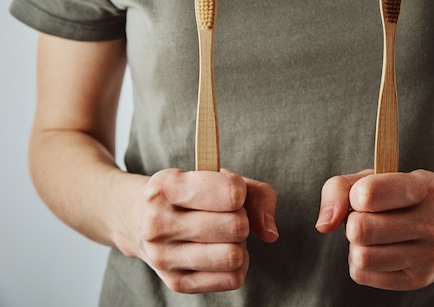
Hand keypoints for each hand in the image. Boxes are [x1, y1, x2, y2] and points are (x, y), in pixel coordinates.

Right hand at [119, 168, 277, 292]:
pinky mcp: (176, 283)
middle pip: (236, 227)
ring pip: (234, 256)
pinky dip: (238, 265)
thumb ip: (256, 193)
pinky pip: (232, 279)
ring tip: (224, 234)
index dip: (239, 190)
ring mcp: (163, 258)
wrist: (137, 218)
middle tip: (227, 214)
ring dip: (240, 243)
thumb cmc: (189, 192)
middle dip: (242, 218)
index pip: (231, 193)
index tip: (229, 191)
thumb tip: (270, 233)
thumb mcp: (217, 176)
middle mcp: (158, 224)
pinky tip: (221, 251)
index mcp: (165, 187)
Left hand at [316, 169, 433, 290]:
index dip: (355, 195)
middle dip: (353, 222)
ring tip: (372, 235)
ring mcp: (431, 255)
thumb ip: (340, 189)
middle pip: (361, 229)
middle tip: (366, 217)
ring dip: (356, 245)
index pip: (368, 194)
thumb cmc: (402, 197)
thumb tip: (324, 224)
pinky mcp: (419, 280)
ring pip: (362, 256)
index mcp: (427, 187)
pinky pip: (363, 275)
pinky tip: (378, 250)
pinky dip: (360, 262)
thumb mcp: (376, 177)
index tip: (364, 196)